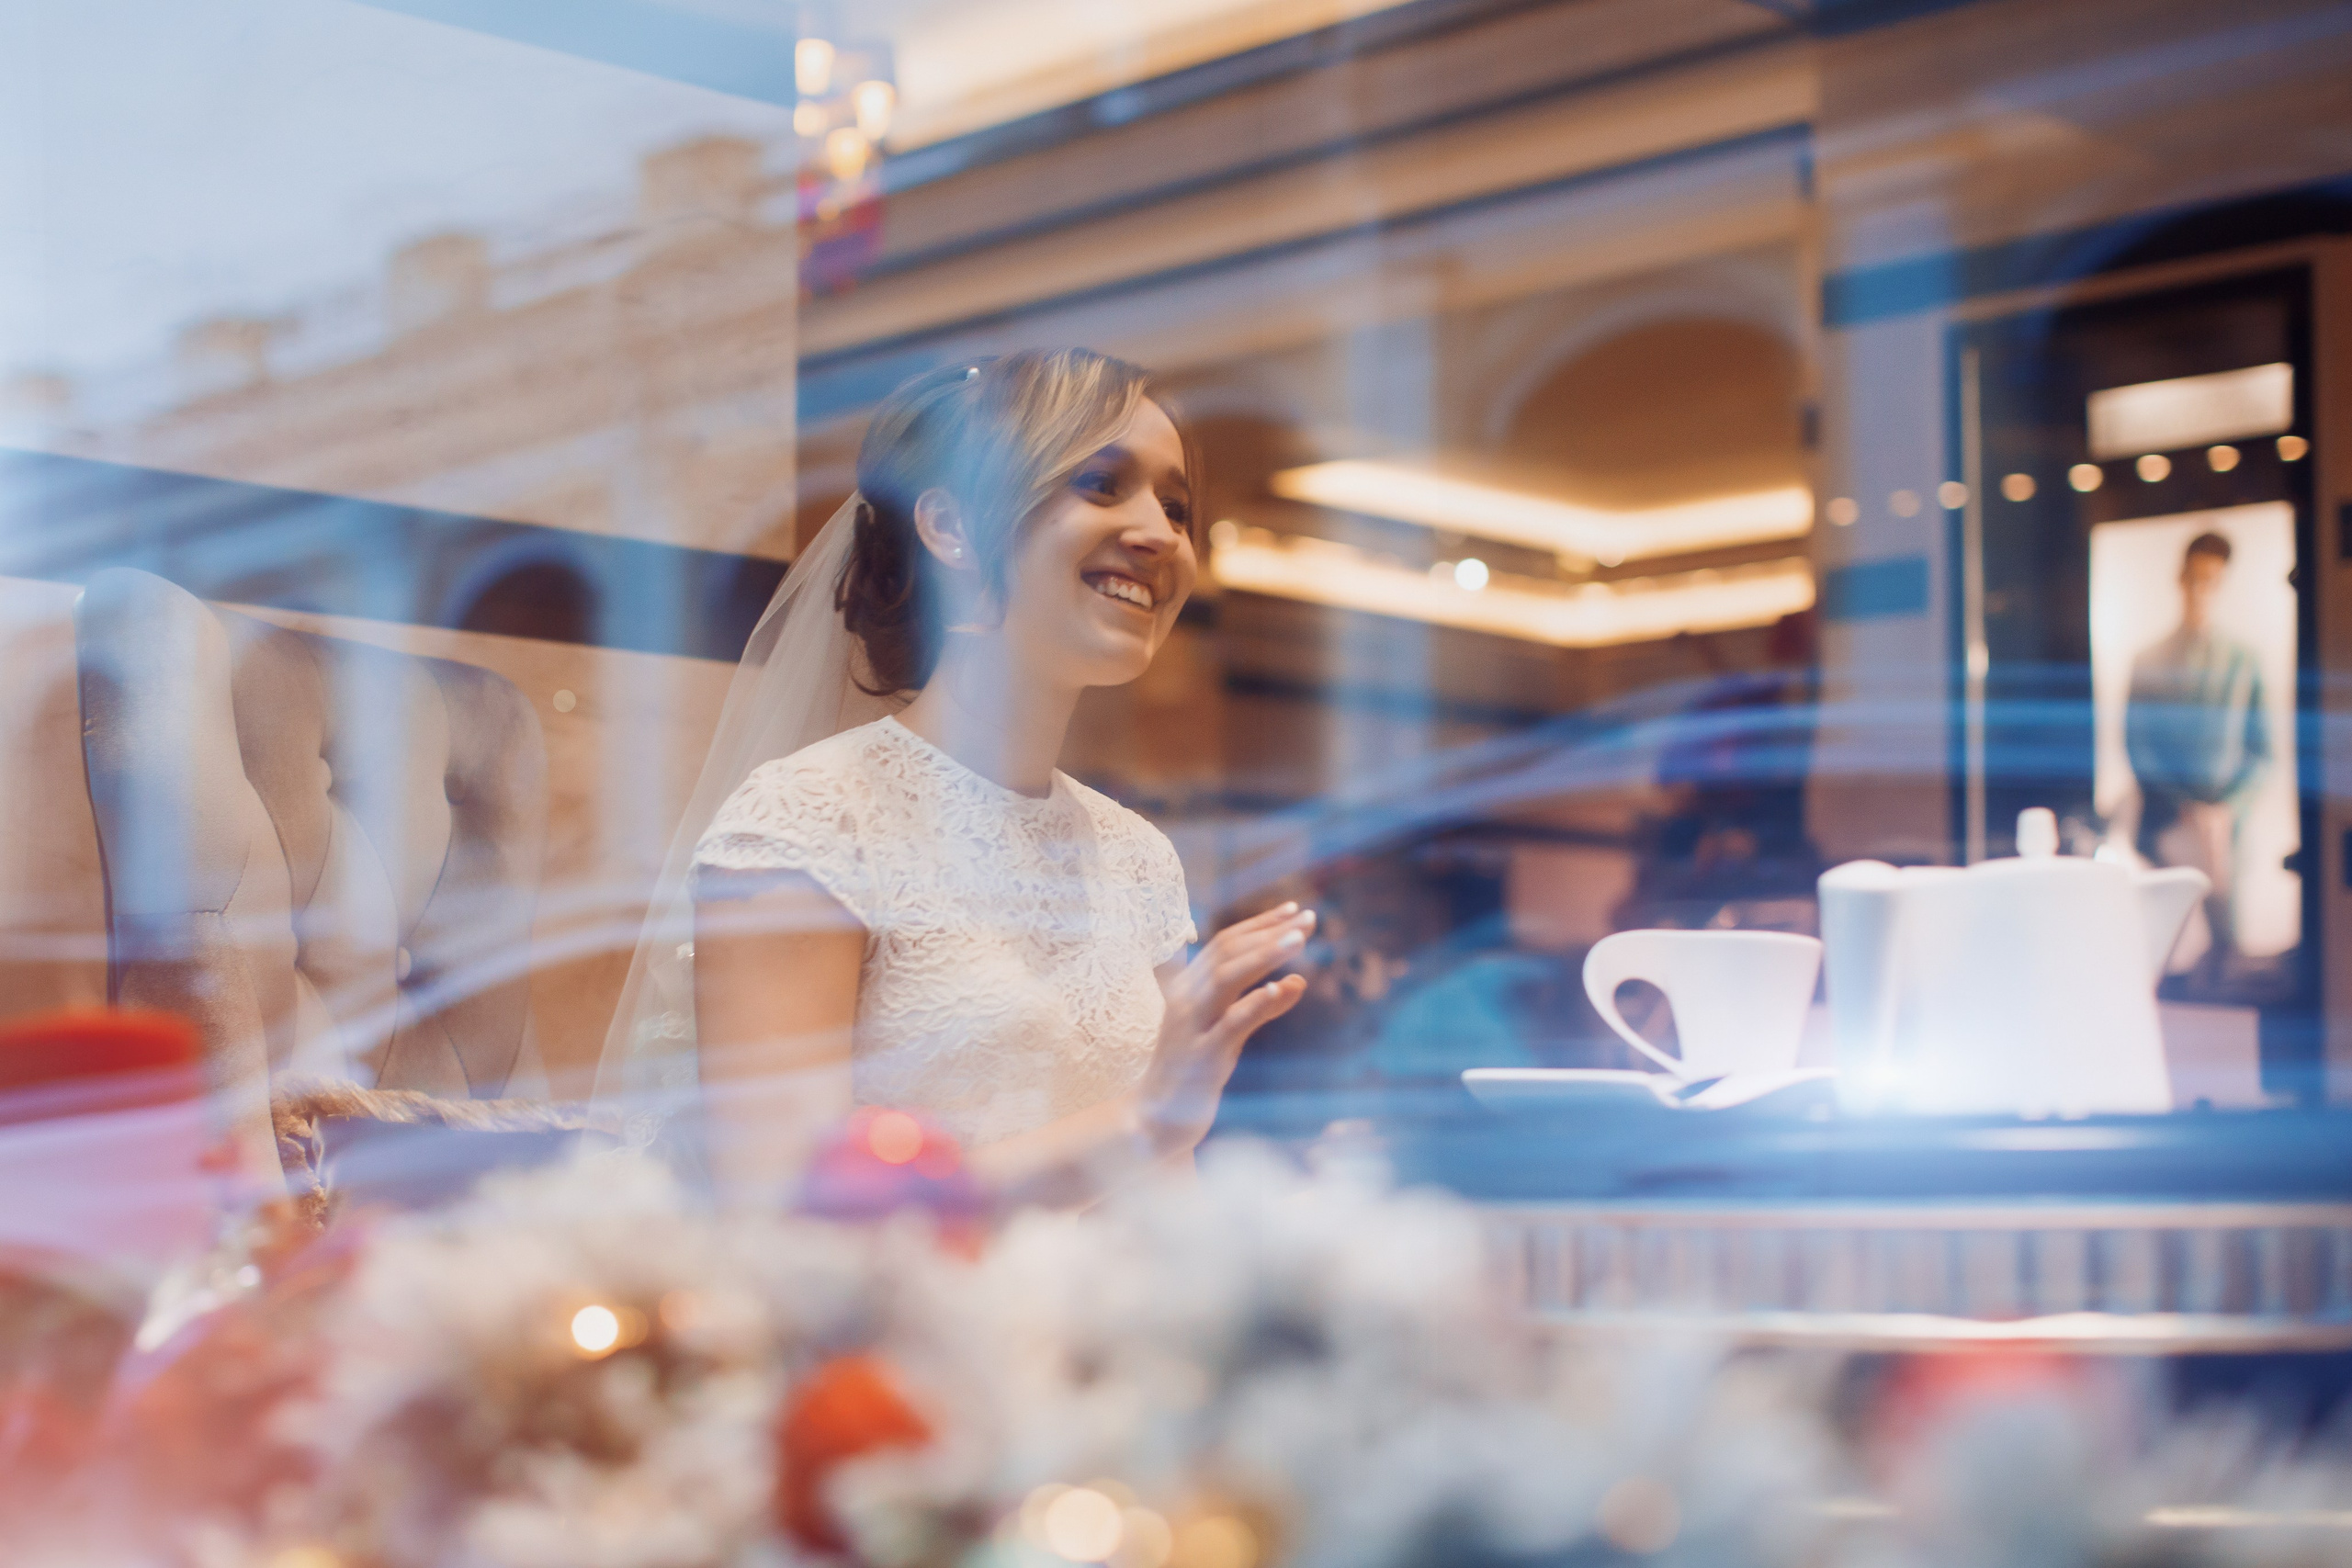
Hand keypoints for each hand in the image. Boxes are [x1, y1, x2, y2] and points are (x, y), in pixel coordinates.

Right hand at [1132, 902, 1314, 1154]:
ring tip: (1299, 939)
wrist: (1155, 1120)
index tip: (1295, 910)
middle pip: (1228, 952)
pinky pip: (1231, 1023)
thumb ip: (1261, 1008)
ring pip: (1226, 978)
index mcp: (1189, 989)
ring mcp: (1192, 1026)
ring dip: (1264, 955)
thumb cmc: (1193, 1072)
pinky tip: (1282, 988)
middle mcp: (1187, 1000)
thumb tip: (1298, 983)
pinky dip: (1256, 1003)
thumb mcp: (1229, 1034)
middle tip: (1309, 919)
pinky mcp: (1202, 1056)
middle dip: (1270, 932)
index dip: (1261, 924)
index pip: (1226, 943)